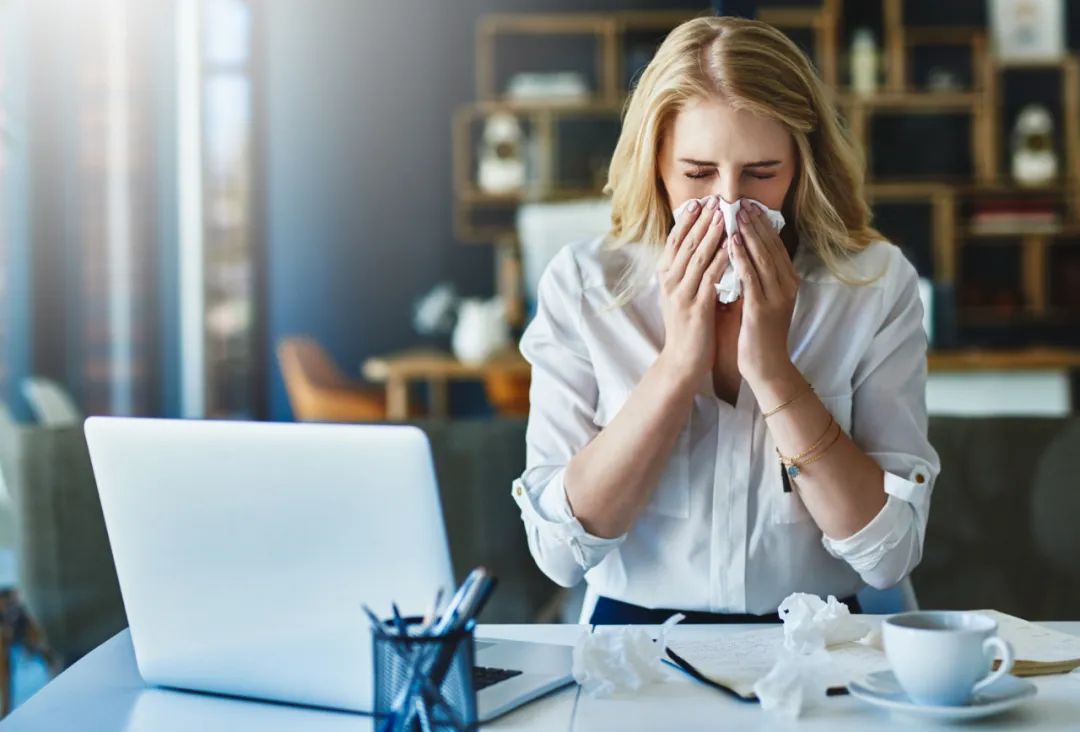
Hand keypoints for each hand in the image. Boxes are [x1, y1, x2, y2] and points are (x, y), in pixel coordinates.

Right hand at [656, 196, 729, 385]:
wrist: (682, 361)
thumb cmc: (687, 328)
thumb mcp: (682, 295)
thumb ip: (688, 273)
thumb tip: (702, 249)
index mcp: (665, 277)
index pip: (674, 241)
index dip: (687, 221)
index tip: (700, 203)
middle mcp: (669, 282)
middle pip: (686, 243)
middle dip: (702, 220)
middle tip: (715, 200)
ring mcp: (681, 294)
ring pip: (697, 257)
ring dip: (712, 233)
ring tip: (725, 215)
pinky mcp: (696, 307)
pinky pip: (710, 277)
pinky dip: (721, 259)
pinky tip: (732, 246)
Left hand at [728, 204, 798, 386]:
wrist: (767, 367)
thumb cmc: (758, 334)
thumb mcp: (760, 300)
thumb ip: (755, 279)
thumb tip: (741, 255)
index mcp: (787, 282)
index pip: (775, 246)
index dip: (763, 225)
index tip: (750, 206)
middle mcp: (786, 285)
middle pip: (771, 246)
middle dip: (756, 223)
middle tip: (742, 202)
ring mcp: (776, 296)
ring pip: (762, 257)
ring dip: (748, 233)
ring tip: (736, 214)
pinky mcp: (762, 308)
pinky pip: (751, 276)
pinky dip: (741, 257)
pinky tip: (731, 242)